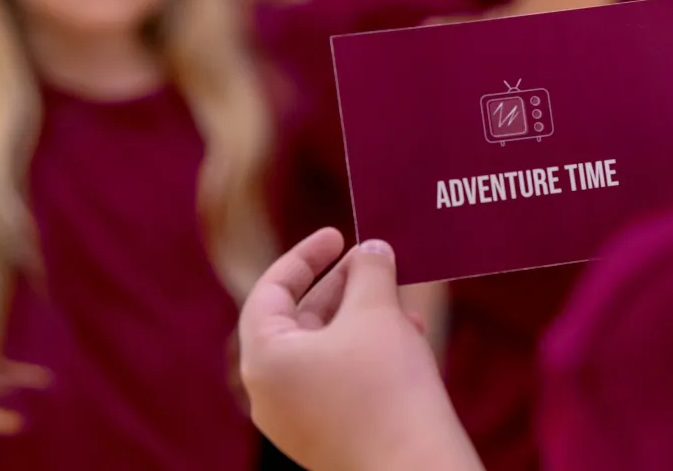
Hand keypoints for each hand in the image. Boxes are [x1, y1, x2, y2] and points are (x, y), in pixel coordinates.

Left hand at [238, 230, 479, 470]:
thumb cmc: (387, 388)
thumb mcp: (377, 312)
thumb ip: (369, 270)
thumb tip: (371, 250)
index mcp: (265, 360)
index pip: (271, 291)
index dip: (304, 256)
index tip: (337, 234)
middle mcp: (269, 394)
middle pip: (298, 320)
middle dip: (341, 285)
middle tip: (374, 259)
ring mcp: (296, 421)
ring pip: (324, 350)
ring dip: (361, 316)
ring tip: (399, 296)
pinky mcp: (326, 437)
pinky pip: (338, 379)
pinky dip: (366, 350)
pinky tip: (408, 335)